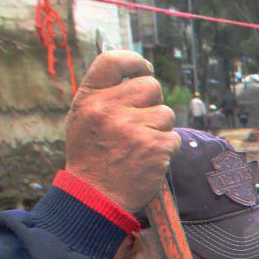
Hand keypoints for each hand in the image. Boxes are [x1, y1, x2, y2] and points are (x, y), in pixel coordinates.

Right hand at [63, 51, 178, 213]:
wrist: (95, 197)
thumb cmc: (91, 159)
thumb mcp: (84, 120)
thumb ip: (105, 97)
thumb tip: (136, 75)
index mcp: (89, 99)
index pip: (112, 61)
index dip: (134, 61)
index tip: (145, 68)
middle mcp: (109, 108)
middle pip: (150, 86)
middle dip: (153, 102)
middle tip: (143, 122)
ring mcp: (133, 127)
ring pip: (165, 114)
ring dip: (160, 130)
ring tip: (140, 147)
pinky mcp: (155, 146)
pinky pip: (174, 138)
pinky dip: (167, 150)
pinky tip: (149, 160)